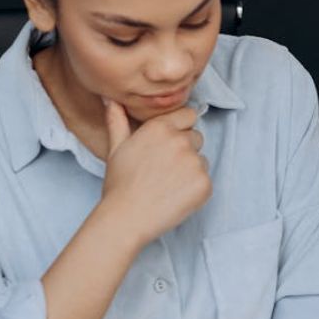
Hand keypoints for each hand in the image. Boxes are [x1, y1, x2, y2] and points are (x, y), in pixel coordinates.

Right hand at [99, 100, 210, 244]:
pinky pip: (206, 180)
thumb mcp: (116, 148)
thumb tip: (112, 99)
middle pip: (196, 137)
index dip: (180, 128)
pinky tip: (175, 196)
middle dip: (185, 150)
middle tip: (163, 169)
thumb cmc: (120, 184)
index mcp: (160, 128)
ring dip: (191, 169)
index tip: (169, 144)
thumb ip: (118, 120)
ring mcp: (195, 162)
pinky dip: (195, 189)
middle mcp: (180, 141)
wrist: (126, 218)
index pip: (188, 115)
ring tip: (167, 184)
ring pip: (202, 159)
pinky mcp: (204, 184)